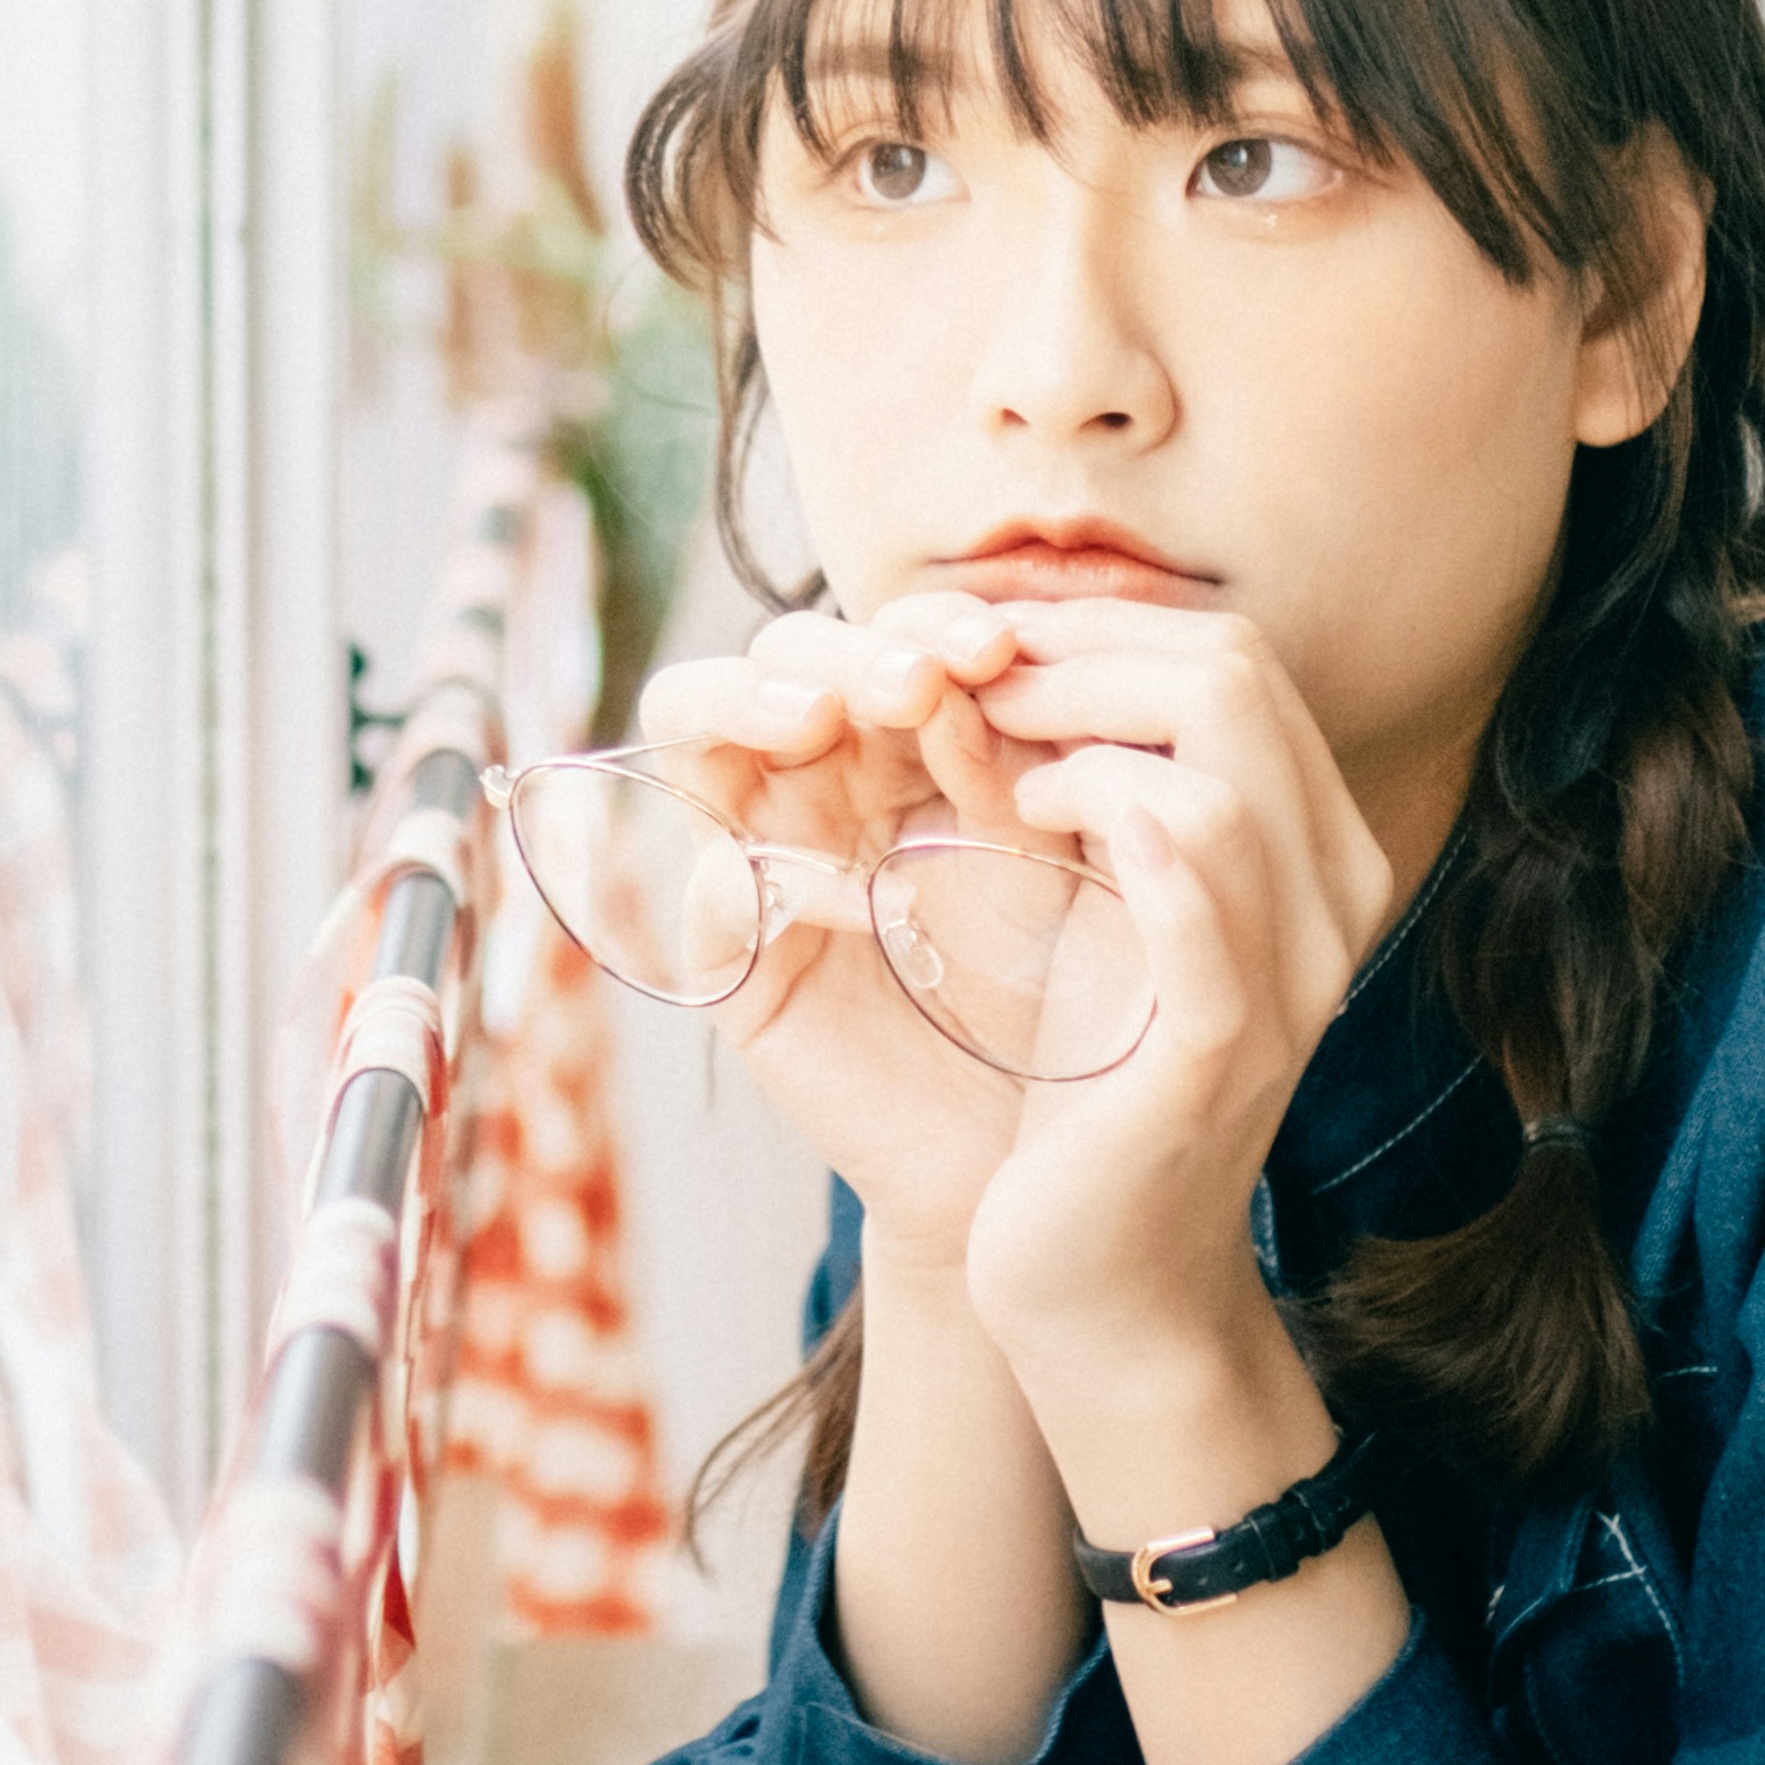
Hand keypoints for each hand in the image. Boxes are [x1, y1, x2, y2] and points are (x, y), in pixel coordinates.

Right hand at [631, 601, 1045, 1270]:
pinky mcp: (734, 963)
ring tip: (827, 718)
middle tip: (919, 679)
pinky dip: (783, 878)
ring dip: (758, 702)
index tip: (1001, 646)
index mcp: (901, 741)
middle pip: (783, 657)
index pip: (882, 634)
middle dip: (844, 649)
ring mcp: (760, 861)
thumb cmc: (1066, 989)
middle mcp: (817, 783)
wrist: (1035, 1145)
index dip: (927, 619)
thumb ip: (1025, 756)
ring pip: (698, 723)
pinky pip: (719, 887)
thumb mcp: (1063, 851)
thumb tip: (1003, 652)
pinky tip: (867, 900)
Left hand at [957, 603, 1392, 1473]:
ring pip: (1218, 769)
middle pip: (1233, 678)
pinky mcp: (1214, 1049)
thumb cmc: (1084, 1093)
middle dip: (1075, 653)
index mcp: (1311, 852)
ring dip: (1075, 734)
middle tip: (964, 689)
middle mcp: (1328, 899)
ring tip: (994, 777)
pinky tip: (1030, 813)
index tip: (980, 640)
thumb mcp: (1101, 915)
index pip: (1233, 658)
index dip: (1094, 622)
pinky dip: (1117, 826)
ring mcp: (1283, 976)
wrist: (1103, 1284)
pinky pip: (1196, 894)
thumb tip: (1011, 652)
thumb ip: (1100, 793)